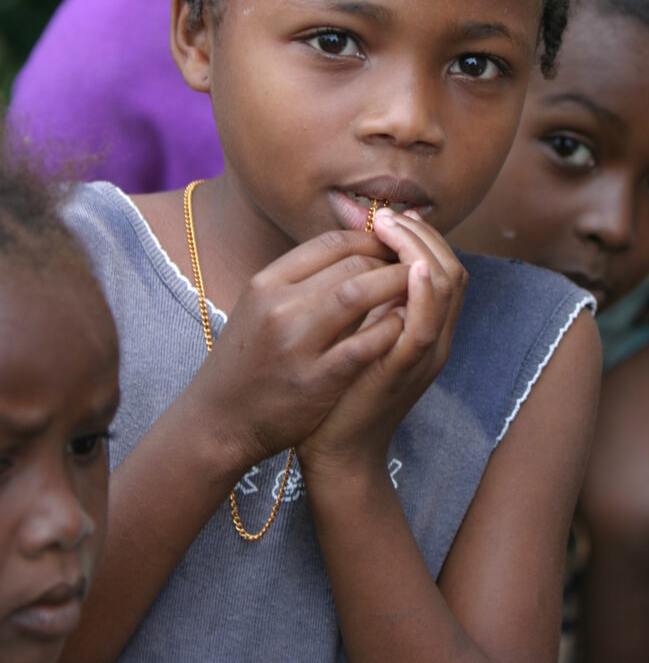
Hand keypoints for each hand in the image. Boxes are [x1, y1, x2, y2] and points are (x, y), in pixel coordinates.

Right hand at [195, 229, 407, 468]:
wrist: (218, 422)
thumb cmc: (247, 360)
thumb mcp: (260, 306)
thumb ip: (299, 278)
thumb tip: (351, 248)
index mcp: (267, 282)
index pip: (331, 243)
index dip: (371, 240)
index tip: (392, 247)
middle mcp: (279, 306)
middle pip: (351, 265)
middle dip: (390, 262)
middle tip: (411, 267)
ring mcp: (296, 343)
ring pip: (358, 294)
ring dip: (395, 286)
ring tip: (416, 289)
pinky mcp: (315, 380)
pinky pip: (364, 344)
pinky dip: (389, 329)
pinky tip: (404, 325)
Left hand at [297, 209, 467, 477]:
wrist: (337, 452)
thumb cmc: (340, 391)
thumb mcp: (360, 334)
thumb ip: (368, 298)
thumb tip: (358, 251)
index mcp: (427, 327)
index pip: (444, 266)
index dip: (422, 235)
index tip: (389, 215)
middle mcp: (436, 338)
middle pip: (453, 268)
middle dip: (422, 234)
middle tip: (386, 216)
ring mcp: (425, 356)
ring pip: (448, 288)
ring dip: (421, 250)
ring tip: (392, 229)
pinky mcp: (404, 372)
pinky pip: (426, 326)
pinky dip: (423, 293)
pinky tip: (409, 269)